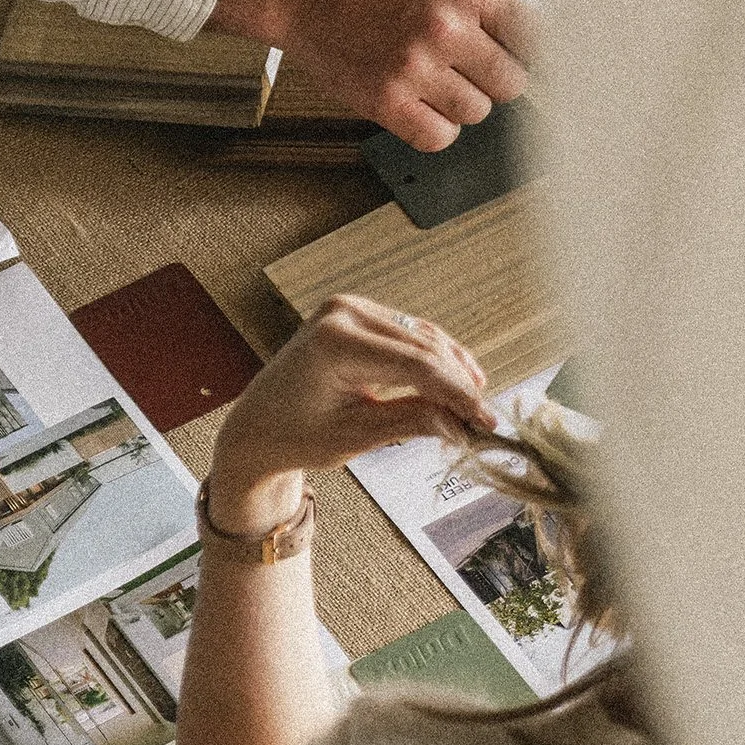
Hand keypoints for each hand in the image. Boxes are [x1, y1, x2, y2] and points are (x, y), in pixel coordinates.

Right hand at [207, 0, 535, 151]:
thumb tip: (515, 33)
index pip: (531, 34)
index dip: (529, 51)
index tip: (524, 60)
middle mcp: (444, 29)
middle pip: (510, 81)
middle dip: (496, 80)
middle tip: (475, 74)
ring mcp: (415, 68)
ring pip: (476, 112)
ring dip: (462, 105)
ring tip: (437, 86)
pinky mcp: (385, 101)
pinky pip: (437, 137)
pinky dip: (435, 129)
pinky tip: (422, 109)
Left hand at [209, 296, 494, 533]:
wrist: (258, 425)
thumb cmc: (296, 436)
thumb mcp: (357, 436)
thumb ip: (412, 423)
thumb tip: (464, 425)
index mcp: (335, 343)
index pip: (416, 366)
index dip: (458, 394)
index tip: (486, 423)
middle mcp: (343, 313)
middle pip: (424, 348)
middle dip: (459, 385)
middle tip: (486, 422)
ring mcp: (349, 308)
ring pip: (422, 337)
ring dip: (453, 370)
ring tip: (477, 407)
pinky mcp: (356, 313)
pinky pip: (408, 333)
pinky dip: (435, 357)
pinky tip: (463, 379)